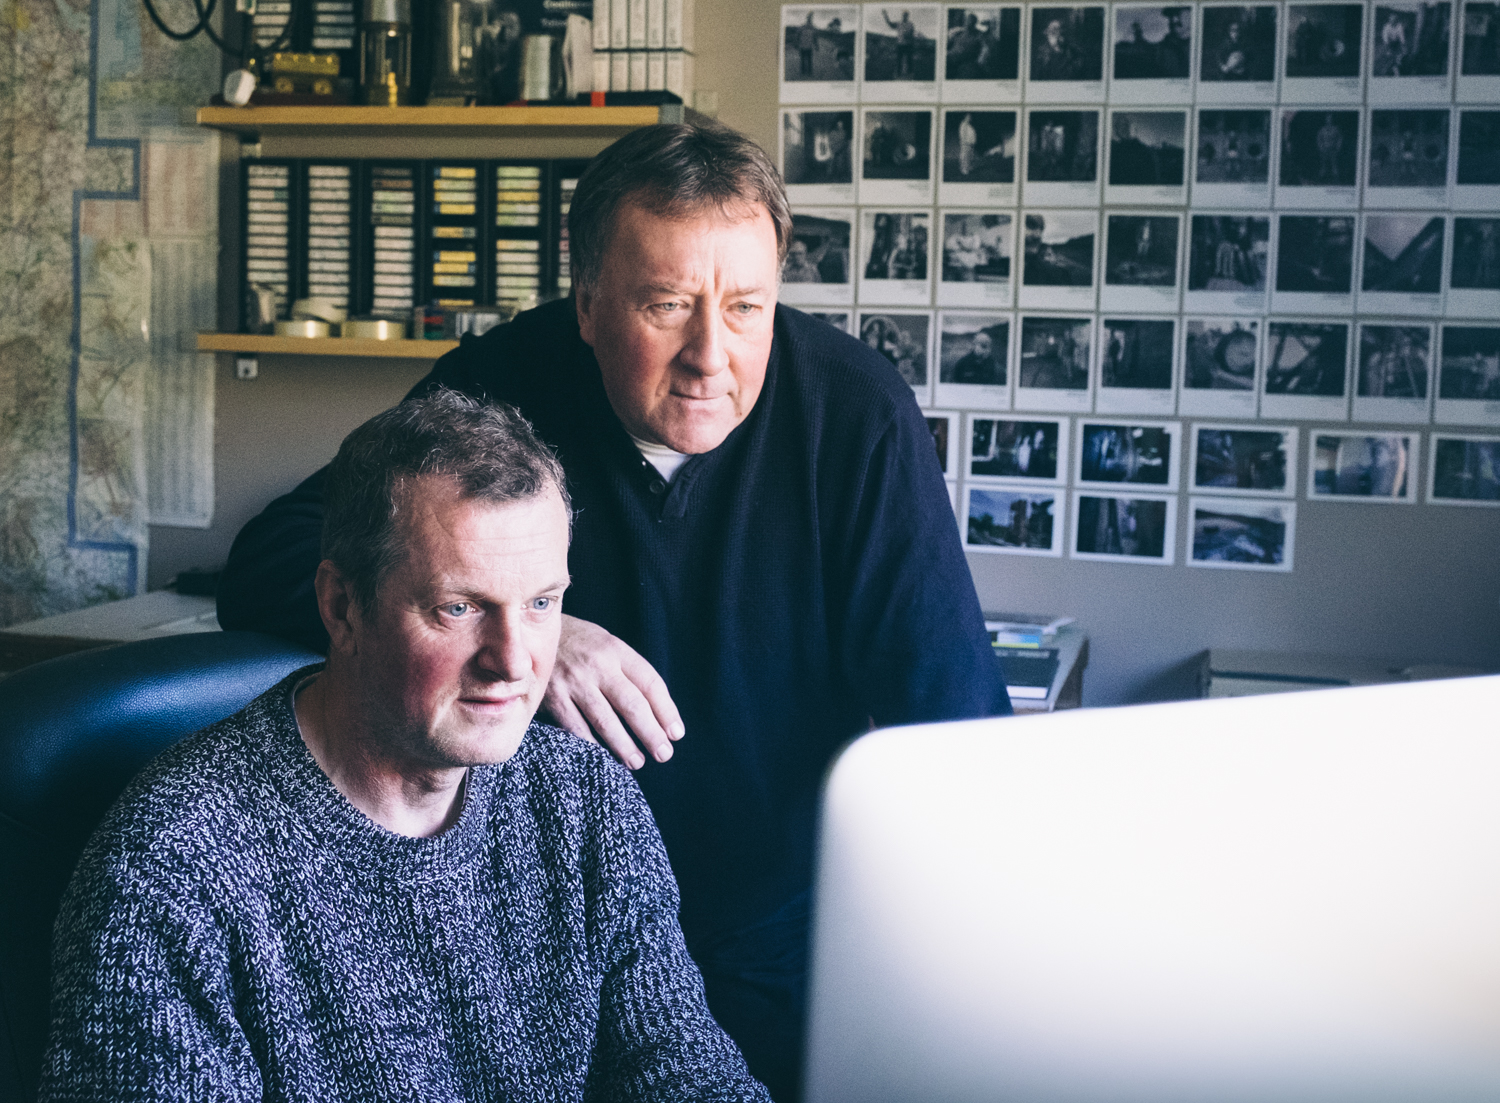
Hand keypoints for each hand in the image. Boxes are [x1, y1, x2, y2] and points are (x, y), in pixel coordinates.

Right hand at [543, 615, 684, 769]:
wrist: (526, 628)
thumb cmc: (577, 643)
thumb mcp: (606, 644)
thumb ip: (629, 671)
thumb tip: (658, 713)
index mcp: (616, 650)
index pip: (650, 683)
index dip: (667, 711)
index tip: (676, 734)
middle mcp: (597, 665)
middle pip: (632, 705)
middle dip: (651, 734)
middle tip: (663, 754)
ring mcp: (573, 682)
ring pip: (605, 722)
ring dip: (624, 746)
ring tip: (637, 762)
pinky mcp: (551, 698)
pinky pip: (576, 729)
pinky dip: (591, 746)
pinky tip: (603, 759)